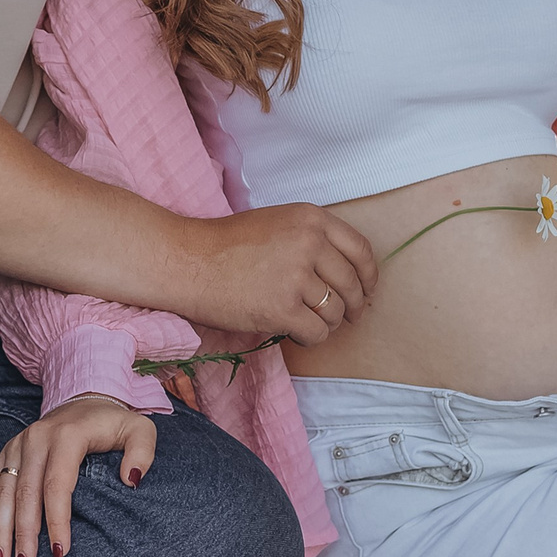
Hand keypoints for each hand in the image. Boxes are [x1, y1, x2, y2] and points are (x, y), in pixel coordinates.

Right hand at [0, 395, 157, 556]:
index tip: (59, 551)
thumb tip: (131, 480)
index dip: (56, 520)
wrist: (85, 398)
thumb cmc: (113, 423)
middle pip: (25, 492)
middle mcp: (38, 438)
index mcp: (68, 436)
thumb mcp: (140, 430)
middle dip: (23, 533)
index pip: (57, 485)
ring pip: (4, 489)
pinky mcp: (10, 448)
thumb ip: (142, 452)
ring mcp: (20, 443)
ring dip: (0, 526)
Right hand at [171, 204, 378, 345]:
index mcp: (311, 219)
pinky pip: (317, 332)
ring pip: (335, 312)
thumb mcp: (278, 223)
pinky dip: (309, 337)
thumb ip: (312, 239)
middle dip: (352, 306)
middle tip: (344, 316)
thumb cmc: (227, 244)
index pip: (361, 250)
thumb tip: (348, 274)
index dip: (368, 276)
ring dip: (325, 322)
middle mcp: (309, 243)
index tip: (366, 290)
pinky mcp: (282, 309)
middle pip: (352, 285)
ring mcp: (296, 276)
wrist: (188, 262)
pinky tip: (293, 331)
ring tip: (304, 321)